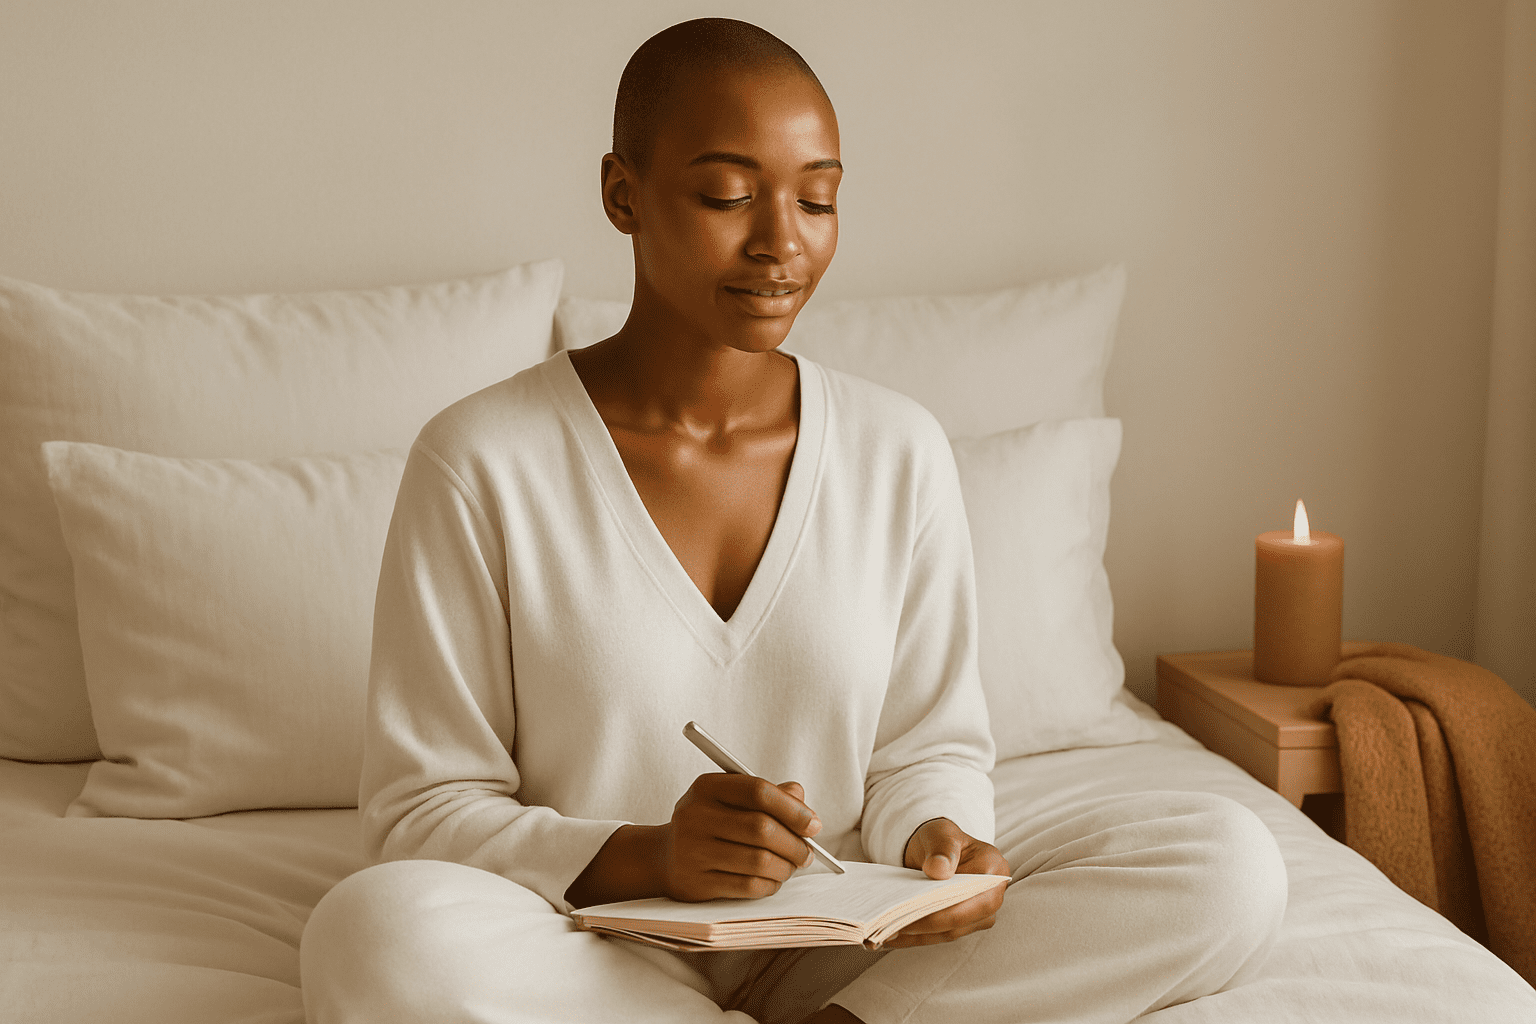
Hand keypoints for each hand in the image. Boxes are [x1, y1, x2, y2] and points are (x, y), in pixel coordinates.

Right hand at [659, 774, 822, 901]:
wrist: (663, 857)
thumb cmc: (710, 823)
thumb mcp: (731, 799)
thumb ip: (768, 793)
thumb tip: (801, 797)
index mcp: (706, 787)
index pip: (758, 790)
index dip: (792, 808)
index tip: (813, 824)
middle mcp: (695, 815)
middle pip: (761, 828)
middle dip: (794, 843)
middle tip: (807, 852)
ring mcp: (693, 851)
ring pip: (758, 860)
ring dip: (785, 866)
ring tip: (791, 866)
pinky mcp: (696, 883)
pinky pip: (748, 886)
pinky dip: (770, 884)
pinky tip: (773, 879)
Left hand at [884, 817, 1009, 948]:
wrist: (937, 850)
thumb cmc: (942, 840)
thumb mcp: (941, 834)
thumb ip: (942, 849)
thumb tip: (938, 870)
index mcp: (994, 870)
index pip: (969, 898)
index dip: (941, 910)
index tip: (911, 910)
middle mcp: (992, 897)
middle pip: (959, 921)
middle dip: (925, 926)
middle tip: (893, 926)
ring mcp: (978, 914)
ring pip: (947, 933)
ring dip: (917, 936)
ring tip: (887, 932)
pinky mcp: (962, 925)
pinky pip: (938, 935)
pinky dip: (915, 937)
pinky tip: (893, 936)